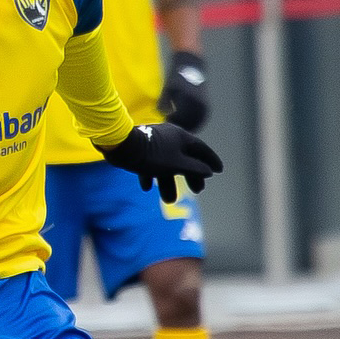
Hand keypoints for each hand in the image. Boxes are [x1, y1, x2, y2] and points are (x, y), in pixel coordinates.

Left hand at [99, 123, 222, 202]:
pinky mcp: (140, 147)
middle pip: (185, 158)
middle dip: (190, 176)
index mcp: (182, 137)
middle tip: (197, 191)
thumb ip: (194, 168)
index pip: (202, 149)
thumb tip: (208, 171)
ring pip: (166, 164)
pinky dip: (150, 175)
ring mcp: (154, 142)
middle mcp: (170, 137)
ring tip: (168, 201)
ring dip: (167, 183)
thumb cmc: (151, 155)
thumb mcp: (177, 164)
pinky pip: (149, 163)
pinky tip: (146, 188)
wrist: (120, 145)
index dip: (211, 160)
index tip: (219, 171)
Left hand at [158, 51, 207, 131]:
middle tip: (170, 126)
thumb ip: (164, 103)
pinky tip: (187, 124)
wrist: (192, 68)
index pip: (178, 118)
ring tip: (178, 126)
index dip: (171, 122)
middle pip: (187, 122)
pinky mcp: (206, 106)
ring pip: (195, 122)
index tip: (165, 121)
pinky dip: (195, 123)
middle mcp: (196, 103)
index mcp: (186, 99)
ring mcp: (203, 105)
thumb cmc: (176, 79)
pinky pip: (201, 119)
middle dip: (179, 125)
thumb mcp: (167, 90)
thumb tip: (163, 115)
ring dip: (187, 126)